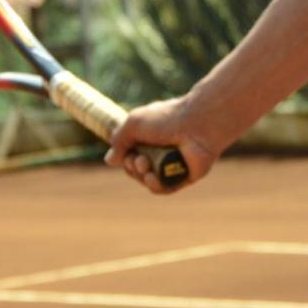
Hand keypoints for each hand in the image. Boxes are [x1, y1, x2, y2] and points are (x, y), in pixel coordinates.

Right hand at [105, 97, 225, 194]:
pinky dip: (155, 185)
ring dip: (141, 175)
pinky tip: (152, 178)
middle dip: (132, 167)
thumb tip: (110, 160)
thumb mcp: (134, 123)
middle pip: (136, 170)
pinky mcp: (184, 176)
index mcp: (150, 137)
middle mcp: (161, 151)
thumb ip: (119, 140)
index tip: (126, 153)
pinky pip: (164, 188)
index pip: (130, 154)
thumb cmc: (167, 119)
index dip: (124, 158)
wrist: (197, 125)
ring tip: (146, 164)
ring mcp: (173, 164)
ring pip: (148, 180)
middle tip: (140, 159)